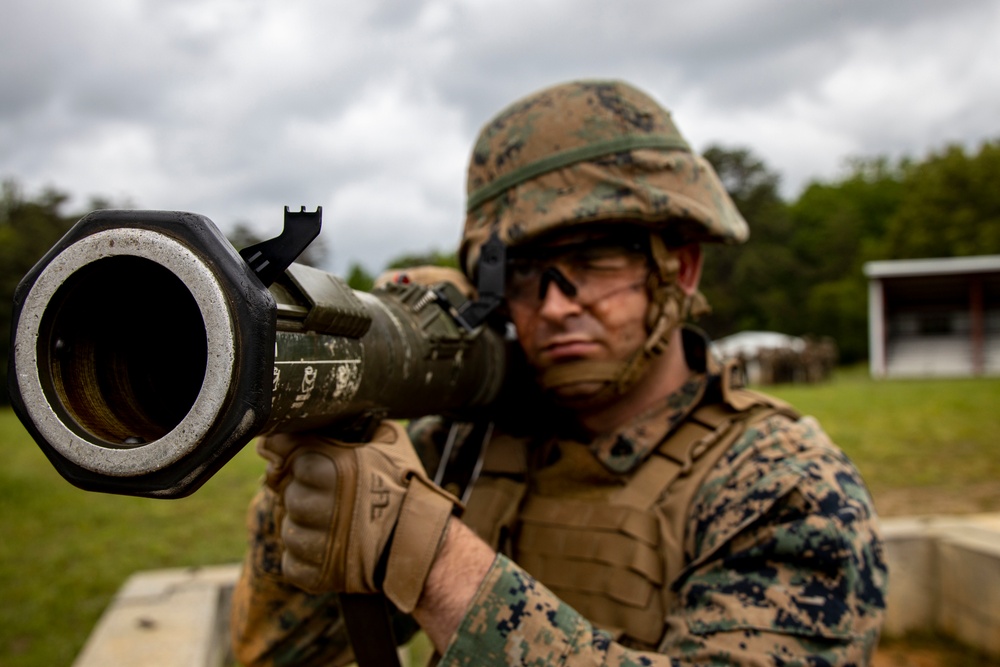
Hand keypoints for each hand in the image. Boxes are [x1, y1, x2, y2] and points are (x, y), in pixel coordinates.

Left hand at [257, 421, 460, 611]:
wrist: (426, 542)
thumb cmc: (406, 486)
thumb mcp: (386, 440)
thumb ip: (346, 426)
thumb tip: (303, 421)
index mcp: (332, 466)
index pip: (286, 452)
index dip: (292, 456)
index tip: (302, 462)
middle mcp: (320, 503)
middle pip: (286, 492)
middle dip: (303, 492)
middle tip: (331, 496)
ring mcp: (316, 543)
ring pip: (287, 528)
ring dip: (304, 526)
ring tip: (334, 524)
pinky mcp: (315, 575)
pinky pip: (291, 561)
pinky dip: (305, 556)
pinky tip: (330, 548)